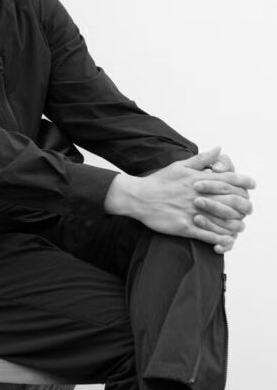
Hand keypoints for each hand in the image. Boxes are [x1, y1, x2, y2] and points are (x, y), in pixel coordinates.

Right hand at [104, 146, 253, 253]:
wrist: (138, 197)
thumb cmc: (159, 181)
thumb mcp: (179, 165)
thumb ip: (201, 159)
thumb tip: (218, 149)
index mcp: (198, 179)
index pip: (228, 179)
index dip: (243, 181)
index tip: (252, 184)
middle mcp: (197, 195)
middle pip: (230, 200)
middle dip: (244, 205)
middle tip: (248, 208)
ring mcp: (191, 212)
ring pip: (222, 220)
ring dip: (234, 224)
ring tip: (240, 226)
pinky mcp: (184, 227)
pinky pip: (207, 235)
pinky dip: (219, 239)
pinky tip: (226, 240)